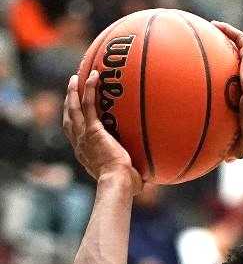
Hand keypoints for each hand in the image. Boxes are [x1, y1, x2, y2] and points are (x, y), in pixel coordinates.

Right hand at [62, 72, 140, 191]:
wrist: (118, 183)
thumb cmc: (126, 187)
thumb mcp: (129, 178)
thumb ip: (135, 172)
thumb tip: (152, 175)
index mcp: (85, 154)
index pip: (76, 136)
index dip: (74, 123)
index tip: (76, 115)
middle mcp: (80, 144)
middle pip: (69, 119)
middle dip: (68, 104)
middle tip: (72, 90)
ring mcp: (84, 136)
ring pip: (74, 108)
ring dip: (73, 92)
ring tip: (76, 77)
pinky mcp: (93, 130)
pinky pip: (89, 105)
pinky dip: (90, 89)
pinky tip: (95, 76)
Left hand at [211, 21, 242, 158]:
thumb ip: (239, 144)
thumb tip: (228, 161)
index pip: (241, 82)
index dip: (232, 78)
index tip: (219, 77)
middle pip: (238, 61)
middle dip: (226, 55)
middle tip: (210, 51)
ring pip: (238, 46)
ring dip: (225, 37)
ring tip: (208, 30)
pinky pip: (239, 38)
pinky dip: (227, 30)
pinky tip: (213, 24)